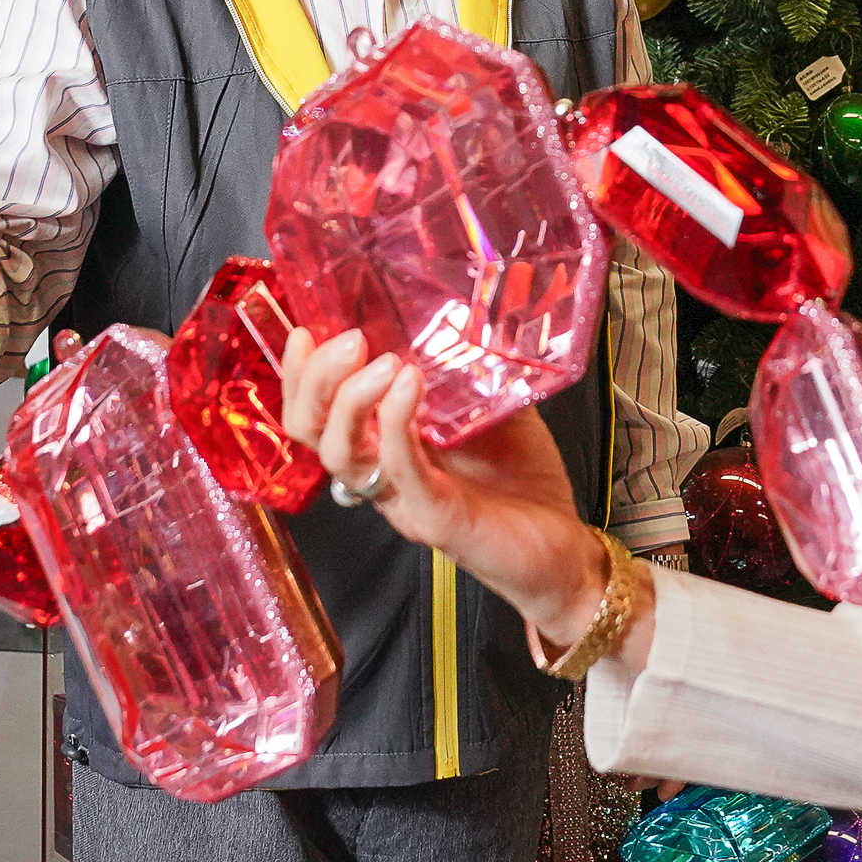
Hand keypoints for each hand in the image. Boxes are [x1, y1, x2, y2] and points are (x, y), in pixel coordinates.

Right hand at [279, 328, 604, 641]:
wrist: (562, 548)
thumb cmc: (523, 481)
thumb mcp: (490, 407)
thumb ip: (465, 371)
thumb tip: (460, 314)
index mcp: (383, 446)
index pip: (316, 411)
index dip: (299, 373)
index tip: (306, 330)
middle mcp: (381, 473)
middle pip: (311, 430)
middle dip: (316, 378)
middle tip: (349, 340)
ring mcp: (403, 498)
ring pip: (341, 453)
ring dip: (352, 399)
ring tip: (387, 363)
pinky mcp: (434, 516)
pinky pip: (399, 470)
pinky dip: (398, 424)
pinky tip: (412, 386)